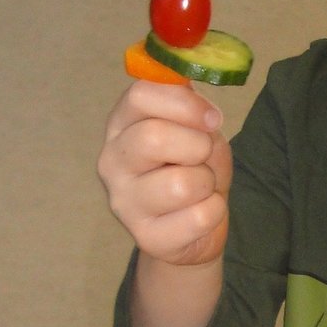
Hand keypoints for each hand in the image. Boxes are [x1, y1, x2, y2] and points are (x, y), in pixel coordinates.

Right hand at [98, 80, 231, 267]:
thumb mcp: (195, 129)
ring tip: (200, 187)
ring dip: (207, 182)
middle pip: (153, 137)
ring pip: (181, 184)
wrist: (193, 227)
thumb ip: (191, 106)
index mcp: (122, 124)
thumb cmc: (192, 167)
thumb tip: (192, 88)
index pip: (141, 95)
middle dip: (197, 145)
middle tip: (203, 156)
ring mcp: (123, 202)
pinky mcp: (146, 238)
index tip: (212, 119)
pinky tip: (200, 212)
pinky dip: (215, 211)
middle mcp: (112, 161)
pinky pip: (200, 217)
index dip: (185, 103)